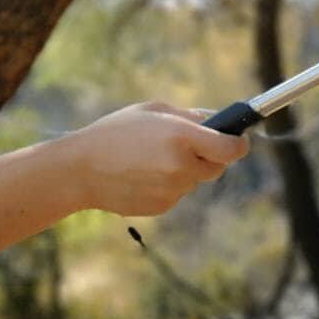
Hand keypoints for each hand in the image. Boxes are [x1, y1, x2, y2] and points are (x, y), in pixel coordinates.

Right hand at [71, 101, 250, 216]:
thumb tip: (218, 121)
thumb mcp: (153, 111)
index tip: (237, 140)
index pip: (231, 149)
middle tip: (186, 144)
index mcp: (182, 137)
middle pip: (217, 167)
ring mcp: (173, 190)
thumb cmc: (115, 132)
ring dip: (184, 170)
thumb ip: (190, 116)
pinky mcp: (162, 207)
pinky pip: (176, 193)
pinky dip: (168, 184)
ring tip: (151, 158)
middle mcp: (182, 166)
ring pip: (194, 180)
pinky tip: (142, 174)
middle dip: (209, 156)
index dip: (238, 144)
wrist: (81, 169)